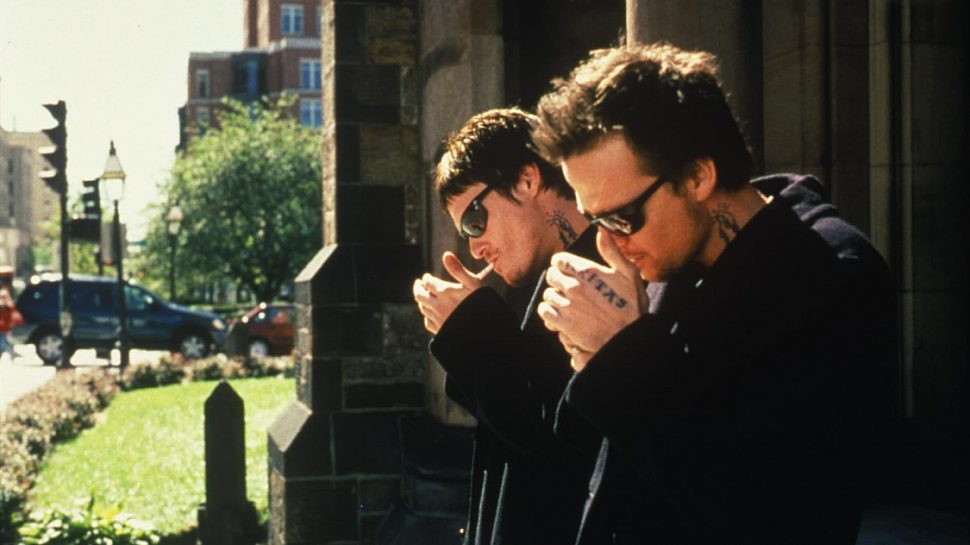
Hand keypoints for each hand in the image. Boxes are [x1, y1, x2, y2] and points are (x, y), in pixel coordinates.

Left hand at [412, 252, 493, 333]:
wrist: (485, 332)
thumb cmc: (482, 305)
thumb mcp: (474, 284)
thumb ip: (458, 270)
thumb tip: (446, 255)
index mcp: (445, 292)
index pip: (428, 282)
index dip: (426, 278)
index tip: (426, 277)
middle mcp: (438, 306)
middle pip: (420, 295)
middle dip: (418, 288)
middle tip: (418, 284)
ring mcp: (438, 320)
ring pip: (423, 308)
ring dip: (421, 301)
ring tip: (423, 297)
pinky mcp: (441, 331)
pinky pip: (428, 322)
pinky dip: (426, 316)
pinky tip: (430, 315)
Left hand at [537, 231, 648, 368]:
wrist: (629, 337)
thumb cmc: (632, 305)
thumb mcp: (629, 274)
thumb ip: (611, 251)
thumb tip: (601, 229)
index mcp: (586, 271)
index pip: (558, 259)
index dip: (564, 264)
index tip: (570, 271)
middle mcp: (573, 286)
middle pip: (550, 275)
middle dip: (559, 280)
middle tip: (570, 288)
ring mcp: (567, 305)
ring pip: (547, 294)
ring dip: (555, 297)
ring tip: (568, 303)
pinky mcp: (563, 323)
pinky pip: (545, 311)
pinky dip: (550, 312)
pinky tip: (561, 314)